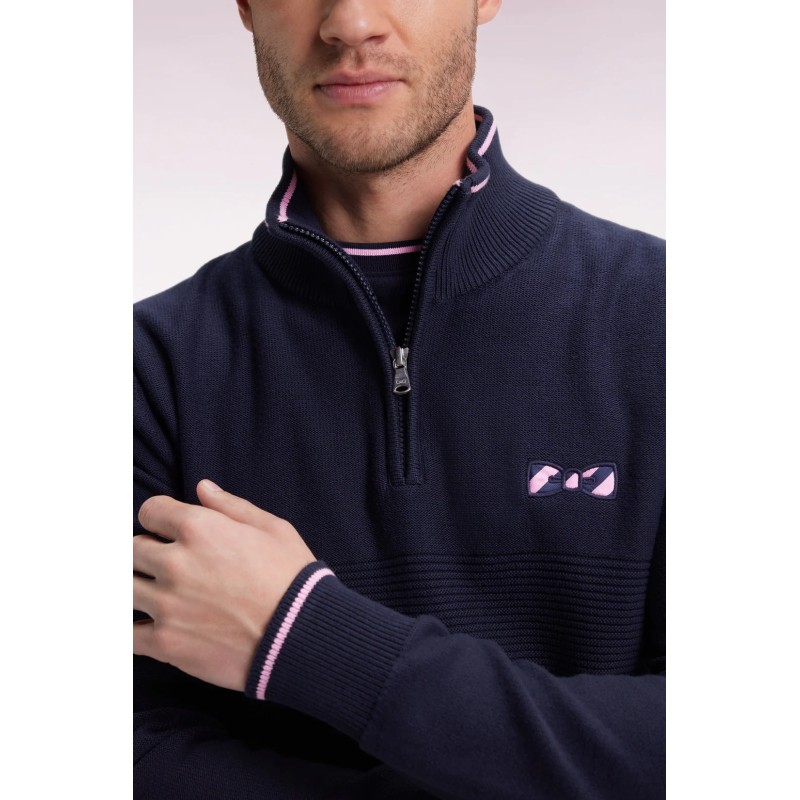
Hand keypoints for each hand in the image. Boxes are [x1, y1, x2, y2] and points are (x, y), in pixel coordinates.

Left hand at [133, 480, 315, 690]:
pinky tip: (150, 627)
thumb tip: (202, 488)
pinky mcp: (166, 642)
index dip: (160, 518)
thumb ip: (232, 506)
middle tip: (170, 564)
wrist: (301, 636)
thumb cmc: (293, 578)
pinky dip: (135, 630)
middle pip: (132, 549)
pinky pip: (127, 634)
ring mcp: (167, 604)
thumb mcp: (274, 529)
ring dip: (141, 588)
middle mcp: (176, 562)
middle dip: (149, 552)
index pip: (150, 511)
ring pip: (125, 588)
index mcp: (200, 528)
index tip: (168, 529)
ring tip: (162, 595)